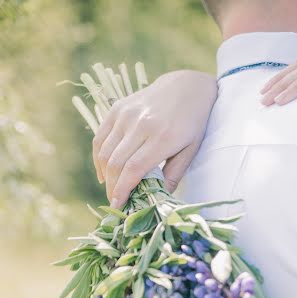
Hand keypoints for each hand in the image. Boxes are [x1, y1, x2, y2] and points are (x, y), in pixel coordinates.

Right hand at [92, 70, 216, 206]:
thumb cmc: (192, 123)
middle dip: (112, 187)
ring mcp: (127, 114)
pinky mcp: (117, 108)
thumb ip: (173, 175)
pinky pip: (100, 137)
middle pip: (116, 163)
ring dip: (105, 174)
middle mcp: (141, 124)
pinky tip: (104, 171)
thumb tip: (157, 199)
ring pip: (105, 151)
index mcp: (162, 137)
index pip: (133, 169)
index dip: (122, 190)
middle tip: (115, 201)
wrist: (186, 87)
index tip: (118, 205)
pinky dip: (99, 157)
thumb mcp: (190, 151)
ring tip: (111, 189)